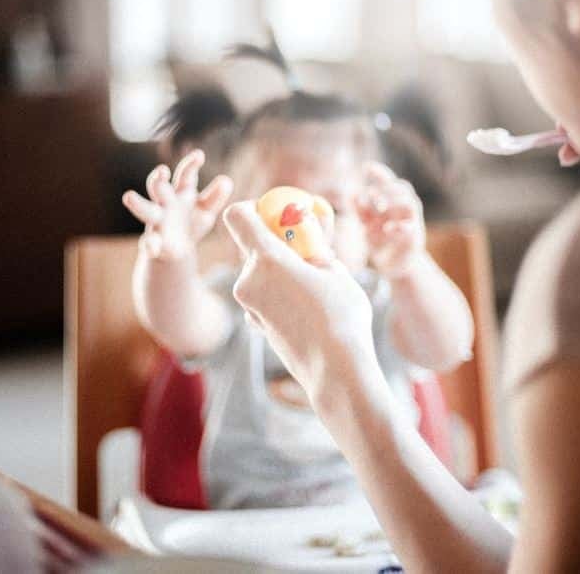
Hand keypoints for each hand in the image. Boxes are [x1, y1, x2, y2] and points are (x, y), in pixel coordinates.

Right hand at [122, 149, 233, 259]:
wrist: (176, 251)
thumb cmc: (191, 223)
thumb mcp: (206, 211)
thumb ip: (215, 197)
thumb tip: (227, 181)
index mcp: (181, 193)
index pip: (185, 175)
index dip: (191, 165)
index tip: (199, 155)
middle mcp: (165, 203)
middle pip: (158, 188)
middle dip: (158, 179)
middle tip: (161, 171)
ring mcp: (157, 222)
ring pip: (145, 210)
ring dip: (138, 203)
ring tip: (128, 196)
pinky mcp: (154, 243)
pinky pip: (148, 242)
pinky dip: (150, 244)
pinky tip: (153, 247)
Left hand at [222, 202, 379, 407]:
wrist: (335, 371)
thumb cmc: (341, 317)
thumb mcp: (335, 270)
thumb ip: (315, 247)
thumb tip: (309, 232)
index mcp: (267, 259)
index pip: (238, 216)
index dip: (254, 208)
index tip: (277, 215)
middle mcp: (248, 280)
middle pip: (251, 245)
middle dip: (276, 242)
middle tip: (307, 249)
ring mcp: (248, 305)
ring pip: (259, 272)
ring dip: (280, 269)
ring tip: (314, 283)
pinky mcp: (254, 323)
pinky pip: (262, 295)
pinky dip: (279, 292)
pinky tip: (306, 306)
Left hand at [355, 162, 426, 278]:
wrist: (396, 265)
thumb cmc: (381, 242)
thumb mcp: (367, 225)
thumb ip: (361, 211)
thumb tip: (350, 194)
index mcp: (393, 203)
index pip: (390, 182)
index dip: (380, 173)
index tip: (366, 167)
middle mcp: (405, 209)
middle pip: (402, 188)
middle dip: (387, 188)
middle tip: (371, 193)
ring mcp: (412, 222)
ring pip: (411, 203)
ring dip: (395, 202)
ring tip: (380, 208)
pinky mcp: (415, 238)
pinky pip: (411, 228)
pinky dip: (398, 226)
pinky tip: (387, 229)